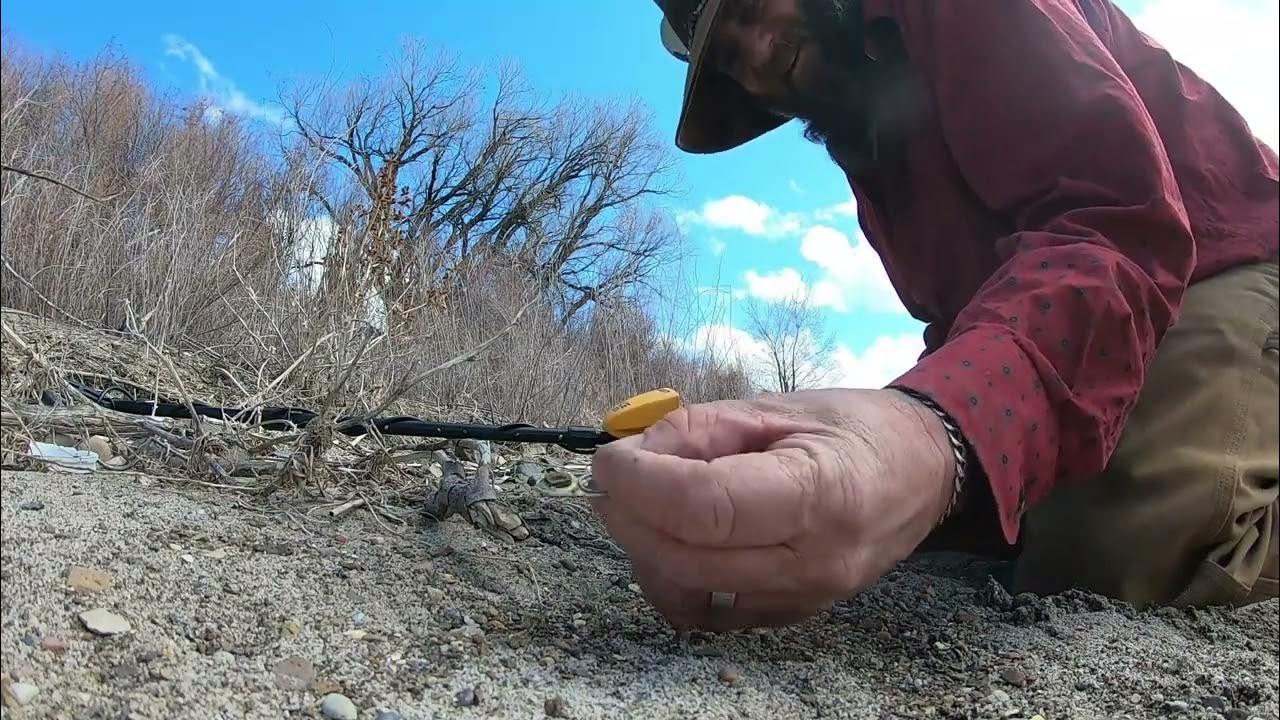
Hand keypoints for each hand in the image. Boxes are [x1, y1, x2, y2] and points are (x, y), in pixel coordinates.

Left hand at [587, 388, 956, 630]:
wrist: (922, 473)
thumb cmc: (851, 428)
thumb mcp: (776, 406)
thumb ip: (699, 430)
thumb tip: (633, 456)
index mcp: (820, 493)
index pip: (705, 507)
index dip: (641, 484)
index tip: (610, 459)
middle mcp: (814, 560)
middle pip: (684, 558)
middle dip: (628, 515)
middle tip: (612, 477)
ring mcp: (803, 598)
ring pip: (685, 593)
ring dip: (643, 548)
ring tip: (643, 503)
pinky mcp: (789, 616)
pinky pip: (706, 611)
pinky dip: (671, 575)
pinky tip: (674, 537)